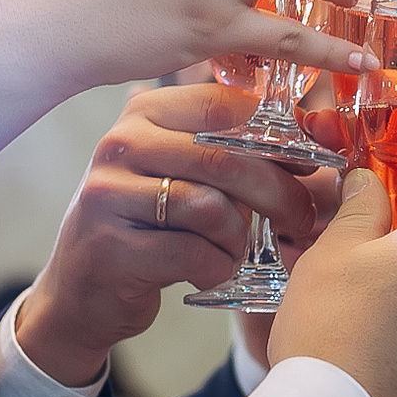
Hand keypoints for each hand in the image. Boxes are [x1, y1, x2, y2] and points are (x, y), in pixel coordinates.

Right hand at [16, 85, 333, 383]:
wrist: (82, 290)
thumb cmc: (150, 224)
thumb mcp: (181, 171)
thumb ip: (231, 146)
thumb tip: (314, 128)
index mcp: (143, 113)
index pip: (225, 106)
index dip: (279, 136)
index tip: (310, 163)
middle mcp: (120, 144)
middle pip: (226, 159)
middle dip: (279, 194)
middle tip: (301, 219)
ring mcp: (108, 195)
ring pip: (212, 209)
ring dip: (239, 239)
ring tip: (234, 251)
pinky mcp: (111, 247)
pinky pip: (195, 254)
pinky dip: (217, 268)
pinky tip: (208, 270)